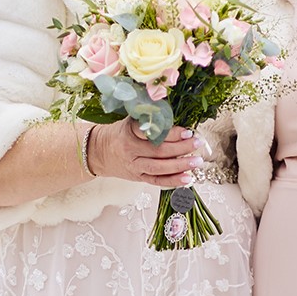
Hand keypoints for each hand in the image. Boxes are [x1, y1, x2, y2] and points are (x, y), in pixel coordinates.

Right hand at [90, 120, 204, 187]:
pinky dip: (173, 181)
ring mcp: (135, 167)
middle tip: (197, 143)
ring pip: (159, 168)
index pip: (152, 133)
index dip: (171, 133)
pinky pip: (157, 181)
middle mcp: (131, 151)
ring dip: (180, 166)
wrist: (99, 152)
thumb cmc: (119, 133)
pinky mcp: (138, 178)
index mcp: (129, 133)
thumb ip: (149, 116)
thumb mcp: (130, 120)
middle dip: (181, 148)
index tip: (187, 131)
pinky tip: (187, 178)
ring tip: (197, 162)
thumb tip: (173, 114)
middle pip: (159, 151)